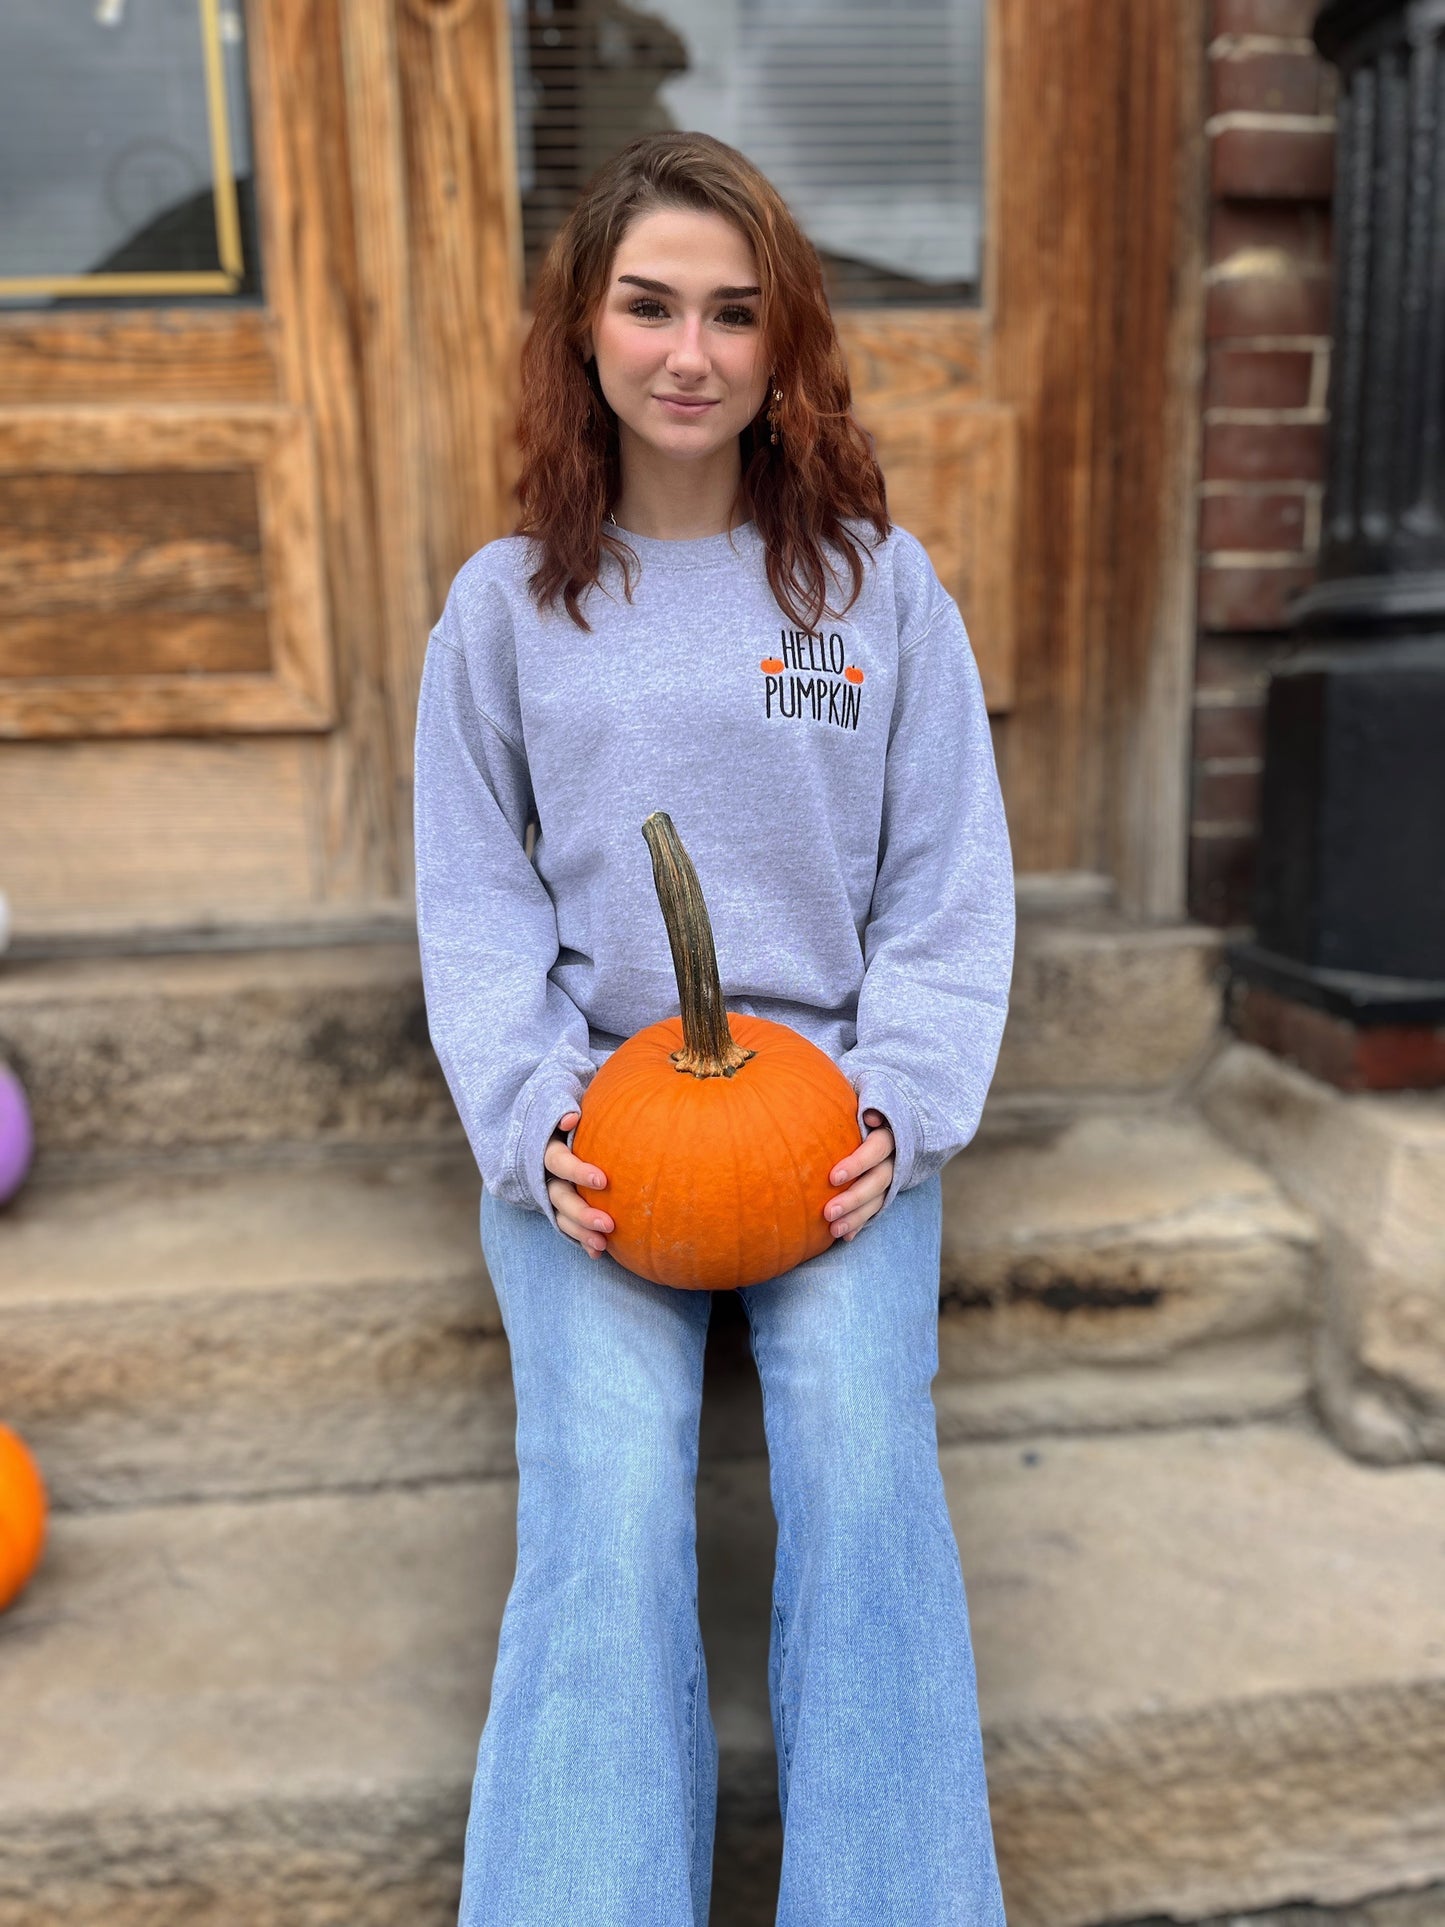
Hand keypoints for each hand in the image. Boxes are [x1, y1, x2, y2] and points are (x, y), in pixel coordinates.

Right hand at [544, 1110, 612, 1257]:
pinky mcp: (557, 1207)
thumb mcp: (562, 1103)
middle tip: (608, 1223)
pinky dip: (580, 1240)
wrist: (551, 1128)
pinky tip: (598, 1253)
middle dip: (581, 1212)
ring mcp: (549, 1192)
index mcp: (545, 1147)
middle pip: (558, 1196)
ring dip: (581, 1231)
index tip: (602, 1181)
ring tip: (602, 1244)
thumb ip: (566, 1107)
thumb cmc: (570, 1111)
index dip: (577, 1171)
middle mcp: (544, 1173)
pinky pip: (566, 1226)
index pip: (557, 1161)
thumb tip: (571, 1117)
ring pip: (560, 1215)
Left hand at [824, 1109, 894, 1240]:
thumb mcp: (865, 1092)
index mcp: (890, 1131)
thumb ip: (864, 1098)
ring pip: (878, 1199)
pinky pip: (876, 1210)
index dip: (858, 1163)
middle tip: (828, 1211)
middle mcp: (895, 1156)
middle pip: (878, 1179)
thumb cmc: (862, 1102)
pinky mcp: (887, 1190)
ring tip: (833, 1230)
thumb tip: (870, 1115)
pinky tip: (844, 1237)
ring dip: (857, 1216)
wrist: (887, 1116)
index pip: (877, 1148)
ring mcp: (893, 1176)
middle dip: (854, 1197)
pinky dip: (861, 1223)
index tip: (832, 1177)